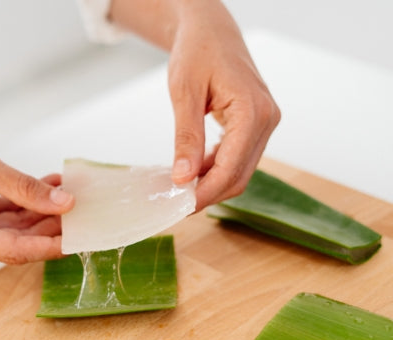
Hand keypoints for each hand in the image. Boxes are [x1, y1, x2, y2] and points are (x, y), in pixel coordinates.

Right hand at [0, 111, 74, 263]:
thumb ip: (25, 188)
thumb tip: (64, 203)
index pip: (11, 250)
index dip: (46, 247)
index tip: (77, 240)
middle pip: (16, 241)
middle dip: (49, 227)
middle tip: (82, 215)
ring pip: (14, 228)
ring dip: (42, 211)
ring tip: (70, 194)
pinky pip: (6, 213)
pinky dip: (27, 201)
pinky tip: (50, 185)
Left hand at [109, 0, 280, 209]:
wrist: (210, 30)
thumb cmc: (197, 51)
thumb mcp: (184, 93)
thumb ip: (186, 137)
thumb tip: (182, 177)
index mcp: (253, 111)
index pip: (231, 168)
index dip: (205, 193)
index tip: (179, 207)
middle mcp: (267, 120)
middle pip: (239, 176)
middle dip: (208, 194)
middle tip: (175, 204)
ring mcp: (265, 123)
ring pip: (240, 171)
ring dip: (211, 184)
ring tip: (179, 190)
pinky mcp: (256, 124)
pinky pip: (238, 158)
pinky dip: (215, 170)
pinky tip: (192, 171)